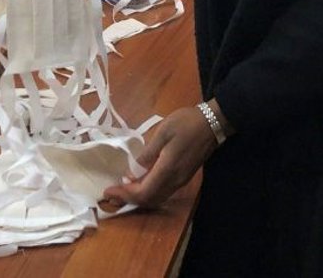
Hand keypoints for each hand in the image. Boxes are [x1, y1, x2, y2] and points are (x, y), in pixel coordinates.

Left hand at [102, 105, 218, 208]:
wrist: (213, 123)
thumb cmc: (187, 123)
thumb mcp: (163, 132)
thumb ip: (148, 153)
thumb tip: (133, 171)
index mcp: (167, 170)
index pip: (142, 193)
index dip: (124, 195)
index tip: (108, 190)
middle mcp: (174, 180)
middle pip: (149, 200)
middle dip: (128, 199)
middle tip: (111, 193)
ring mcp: (180, 180)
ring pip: (156, 198)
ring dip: (138, 197)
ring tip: (122, 189)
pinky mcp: (184, 177)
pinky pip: (163, 192)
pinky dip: (148, 192)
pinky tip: (140, 182)